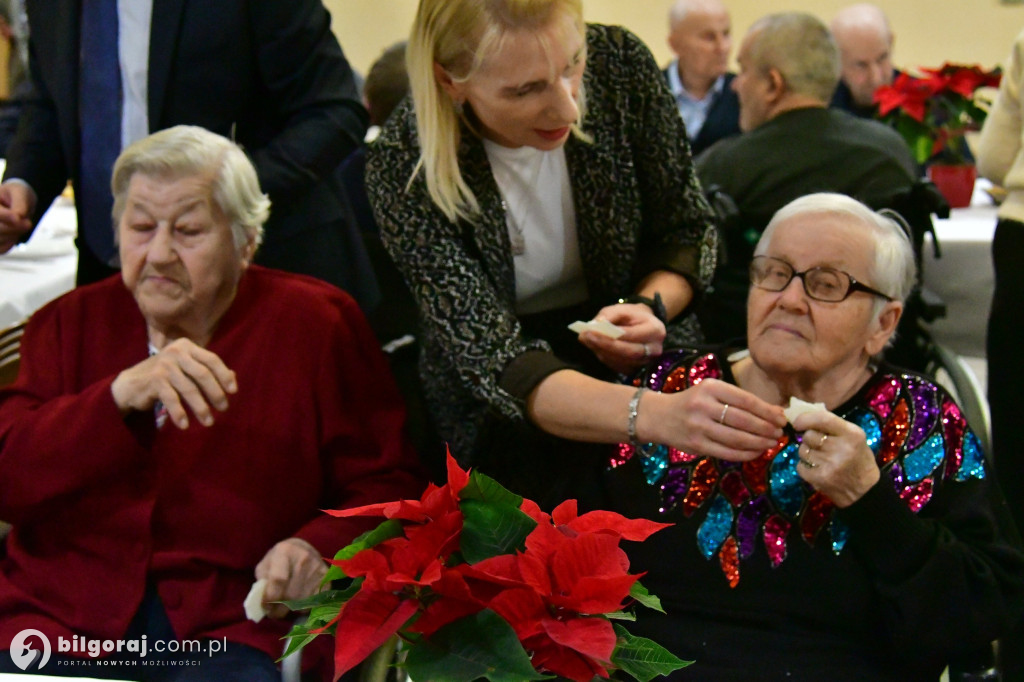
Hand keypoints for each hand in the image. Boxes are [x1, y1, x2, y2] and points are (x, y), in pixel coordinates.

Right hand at [0, 182, 35, 253]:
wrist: (15, 201)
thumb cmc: (17, 194)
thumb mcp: (21, 191)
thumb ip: (20, 203)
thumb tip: (19, 216)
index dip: (5, 216)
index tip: (18, 217)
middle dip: (14, 227)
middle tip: (28, 223)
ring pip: (0, 239)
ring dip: (14, 234)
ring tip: (21, 224)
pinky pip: (2, 249)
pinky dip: (11, 242)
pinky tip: (14, 232)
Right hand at [109, 338, 236, 428]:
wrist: (131, 384)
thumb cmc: (166, 376)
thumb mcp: (187, 369)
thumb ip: (207, 370)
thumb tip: (233, 378)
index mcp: (187, 346)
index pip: (212, 359)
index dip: (224, 375)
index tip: (233, 392)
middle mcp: (176, 352)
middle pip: (203, 374)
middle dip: (215, 393)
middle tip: (223, 409)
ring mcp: (164, 365)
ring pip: (189, 388)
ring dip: (200, 408)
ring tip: (208, 422)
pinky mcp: (154, 380)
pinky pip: (171, 398)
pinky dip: (179, 413)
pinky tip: (185, 425)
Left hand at [255, 538, 326, 618]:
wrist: (302, 549)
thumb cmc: (279, 559)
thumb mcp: (266, 565)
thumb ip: (262, 581)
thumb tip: (263, 602)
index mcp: (285, 551)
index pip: (278, 580)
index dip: (270, 597)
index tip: (265, 607)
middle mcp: (304, 557)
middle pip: (291, 594)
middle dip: (279, 608)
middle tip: (273, 613)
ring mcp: (317, 567)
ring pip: (302, 600)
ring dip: (291, 608)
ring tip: (285, 606)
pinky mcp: (327, 577)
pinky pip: (314, 601)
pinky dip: (305, 606)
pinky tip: (299, 601)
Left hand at [578, 302, 665, 373]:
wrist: (645, 326)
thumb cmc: (633, 317)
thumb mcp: (622, 309)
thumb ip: (609, 315)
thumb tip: (595, 325)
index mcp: (655, 330)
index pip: (631, 335)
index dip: (610, 335)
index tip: (590, 331)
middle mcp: (654, 349)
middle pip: (629, 352)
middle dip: (605, 345)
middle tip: (585, 338)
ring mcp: (647, 362)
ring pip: (622, 362)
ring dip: (602, 353)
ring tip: (587, 342)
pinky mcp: (638, 370)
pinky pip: (619, 368)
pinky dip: (605, 358)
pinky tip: (595, 349)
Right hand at [647, 378, 786, 460]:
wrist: (658, 416)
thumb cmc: (692, 402)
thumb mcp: (712, 393)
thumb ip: (740, 401)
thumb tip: (775, 412)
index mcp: (711, 387)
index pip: (746, 400)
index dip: (767, 411)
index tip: (781, 418)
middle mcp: (703, 405)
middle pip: (743, 420)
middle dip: (766, 429)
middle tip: (779, 433)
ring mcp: (698, 426)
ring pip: (737, 438)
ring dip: (759, 443)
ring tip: (771, 443)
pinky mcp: (695, 445)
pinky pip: (726, 452)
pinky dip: (745, 454)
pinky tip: (756, 452)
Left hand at [792, 410, 880, 506]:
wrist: (866, 491)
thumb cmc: (858, 459)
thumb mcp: (854, 438)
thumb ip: (833, 426)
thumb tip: (804, 414)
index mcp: (852, 434)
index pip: (822, 419)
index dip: (805, 418)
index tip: (797, 422)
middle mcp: (842, 448)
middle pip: (808, 436)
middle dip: (808, 439)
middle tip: (818, 445)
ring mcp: (831, 464)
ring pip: (802, 451)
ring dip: (807, 453)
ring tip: (820, 459)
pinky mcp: (821, 479)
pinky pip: (800, 466)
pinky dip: (805, 467)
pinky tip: (817, 469)